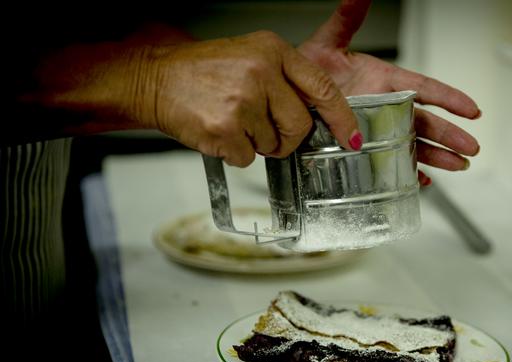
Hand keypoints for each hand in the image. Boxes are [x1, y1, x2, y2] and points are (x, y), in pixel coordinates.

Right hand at [141, 31, 360, 165]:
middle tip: (263, 130)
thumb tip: (316, 116)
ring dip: (255, 144)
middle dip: (286, 138)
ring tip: (232, 120)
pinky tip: (219, 131)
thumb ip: (286, 80)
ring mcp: (242, 100)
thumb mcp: (252, 57)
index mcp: (273, 51)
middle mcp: (261, 72)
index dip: (341, 117)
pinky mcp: (225, 128)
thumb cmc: (204, 72)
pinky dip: (234, 153)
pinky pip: (247, 158)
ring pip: (273, 145)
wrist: (156, 79)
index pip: (321, 87)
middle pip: (300, 126)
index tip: (352, 137)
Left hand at [298, 0, 480, 181]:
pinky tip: (421, 180)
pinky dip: (406, 172)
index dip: (449, 98)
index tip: (472, 109)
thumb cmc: (308, 69)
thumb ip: (347, 18)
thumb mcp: (328, 43)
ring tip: (457, 166)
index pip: (424, 88)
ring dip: (436, 156)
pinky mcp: (364, 147)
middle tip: (471, 148)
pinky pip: (390, 163)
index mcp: (383, 80)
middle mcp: (385, 105)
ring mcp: (377, 128)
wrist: (286, 93)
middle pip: (425, 122)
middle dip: (450, 135)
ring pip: (413, 144)